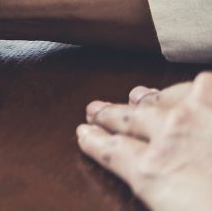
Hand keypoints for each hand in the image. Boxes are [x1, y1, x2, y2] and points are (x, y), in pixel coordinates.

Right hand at [79, 73, 211, 210]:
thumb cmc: (207, 209)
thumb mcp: (173, 206)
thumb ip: (159, 188)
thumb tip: (154, 180)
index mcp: (151, 170)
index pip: (110, 149)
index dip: (93, 140)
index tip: (84, 133)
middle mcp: (169, 135)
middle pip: (130, 119)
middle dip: (110, 114)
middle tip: (97, 109)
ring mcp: (199, 116)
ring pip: (164, 98)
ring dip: (147, 97)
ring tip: (138, 94)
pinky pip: (203, 86)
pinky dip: (195, 87)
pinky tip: (195, 85)